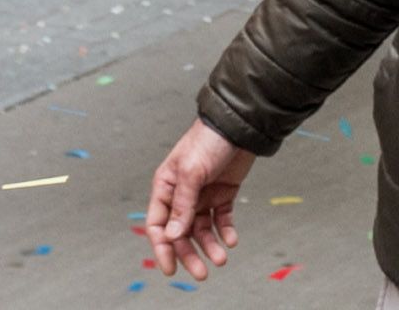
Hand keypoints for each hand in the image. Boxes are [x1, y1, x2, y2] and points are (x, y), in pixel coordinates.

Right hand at [139, 118, 258, 278]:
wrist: (240, 125)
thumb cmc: (208, 140)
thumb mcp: (191, 172)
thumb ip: (182, 205)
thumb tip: (172, 235)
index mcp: (166, 186)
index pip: (158, 224)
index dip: (162, 248)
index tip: (171, 268)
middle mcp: (182, 194)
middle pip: (181, 233)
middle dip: (189, 253)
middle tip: (201, 272)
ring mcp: (203, 195)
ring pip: (202, 230)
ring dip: (210, 245)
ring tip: (221, 258)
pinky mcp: (222, 194)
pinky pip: (221, 219)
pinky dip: (225, 231)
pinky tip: (231, 239)